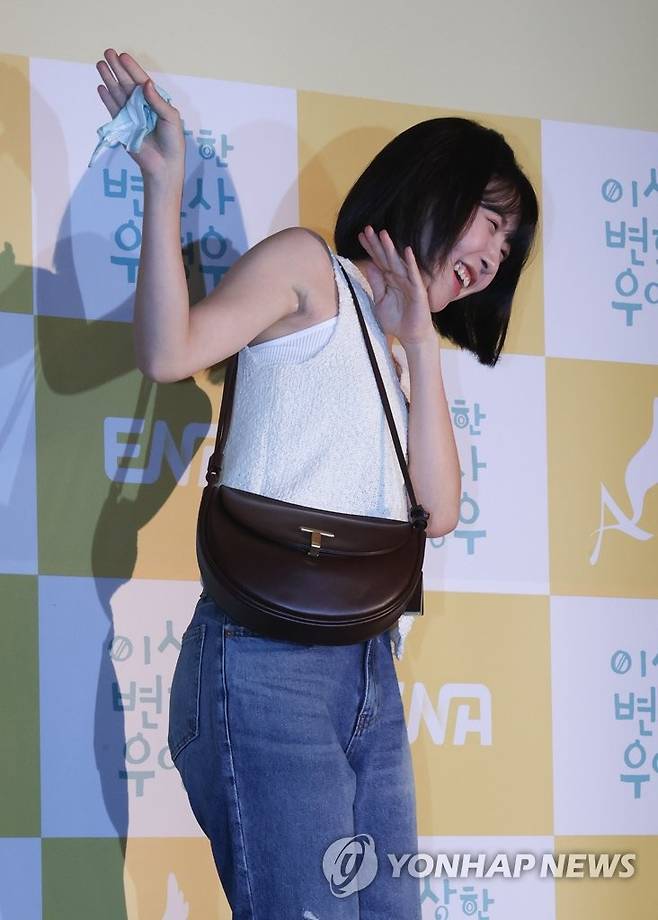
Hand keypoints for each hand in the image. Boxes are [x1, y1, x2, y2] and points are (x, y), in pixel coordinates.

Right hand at [96, 49, 184, 182]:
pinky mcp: (122, 127)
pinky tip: (101, 87)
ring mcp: (131, 116)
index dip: (132, 68)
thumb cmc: (172, 141)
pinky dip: (107, 99)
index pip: (141, 81)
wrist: (164, 165)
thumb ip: (158, 101)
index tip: (123, 55)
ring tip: (100, 65)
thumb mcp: (170, 118)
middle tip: (107, 52)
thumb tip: (146, 83)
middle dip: (117, 68)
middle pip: (127, 83)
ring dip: (109, 79)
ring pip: (118, 93)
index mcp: (154, 102)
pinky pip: (113, 110)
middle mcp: (141, 106)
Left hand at [357, 226, 435, 348]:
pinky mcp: (418, 291)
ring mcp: (409, 283)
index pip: (378, 261)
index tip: (360, 236)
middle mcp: (399, 278)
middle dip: (377, 244)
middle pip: (386, 258)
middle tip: (367, 229)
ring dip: (391, 249)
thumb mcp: (380, 302)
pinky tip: (407, 251)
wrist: (411, 336)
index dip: (370, 249)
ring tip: (382, 234)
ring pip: (398, 263)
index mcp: (389, 280)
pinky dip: (411, 263)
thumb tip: (369, 266)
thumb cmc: (397, 321)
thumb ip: (376, 284)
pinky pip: (414, 275)